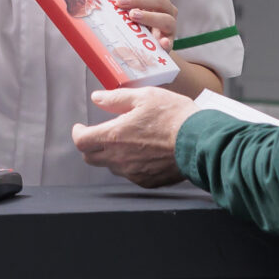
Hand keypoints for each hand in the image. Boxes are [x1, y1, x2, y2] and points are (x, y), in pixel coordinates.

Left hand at [70, 86, 197, 186]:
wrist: (200, 141)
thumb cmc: (174, 117)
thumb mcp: (144, 97)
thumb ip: (116, 99)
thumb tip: (97, 98)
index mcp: (114, 136)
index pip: (81, 141)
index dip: (78, 133)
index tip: (81, 128)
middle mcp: (119, 159)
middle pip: (91, 157)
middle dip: (91, 145)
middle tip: (101, 134)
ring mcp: (133, 173)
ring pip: (111, 166)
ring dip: (112, 155)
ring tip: (128, 141)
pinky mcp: (147, 181)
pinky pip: (130, 174)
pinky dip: (130, 165)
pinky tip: (143, 153)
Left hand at [107, 0, 176, 46]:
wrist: (150, 49)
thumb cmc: (138, 27)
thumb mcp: (129, 15)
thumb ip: (120, 7)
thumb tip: (101, 1)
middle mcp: (165, 8)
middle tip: (119, 2)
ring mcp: (170, 25)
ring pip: (165, 18)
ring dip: (148, 16)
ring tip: (132, 16)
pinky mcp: (169, 42)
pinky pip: (169, 41)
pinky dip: (165, 41)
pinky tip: (160, 42)